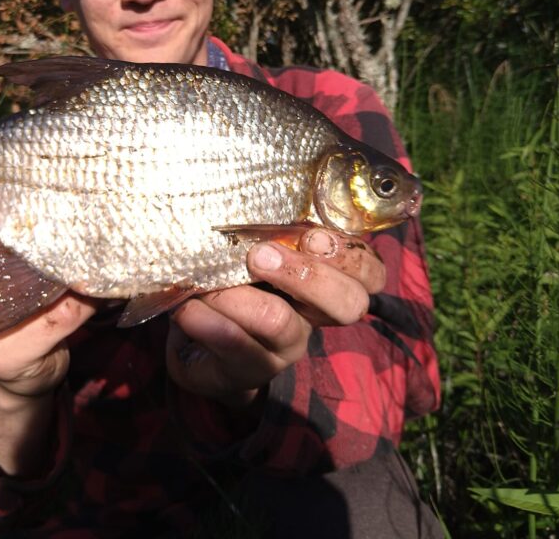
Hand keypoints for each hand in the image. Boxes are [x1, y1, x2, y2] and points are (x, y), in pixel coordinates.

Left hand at [166, 225, 385, 408]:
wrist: (195, 342)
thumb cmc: (228, 277)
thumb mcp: (251, 245)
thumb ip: (264, 226)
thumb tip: (245, 187)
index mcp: (324, 280)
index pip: (369, 273)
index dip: (349, 256)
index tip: (313, 235)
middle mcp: (313, 317)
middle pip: (348, 304)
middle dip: (306, 274)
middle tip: (259, 255)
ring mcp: (285, 349)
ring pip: (282, 323)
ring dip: (239, 297)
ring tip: (207, 286)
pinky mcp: (249, 371)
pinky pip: (236, 346)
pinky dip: (208, 322)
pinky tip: (188, 310)